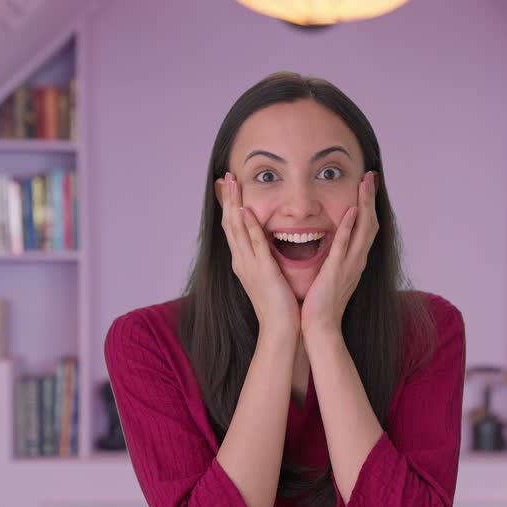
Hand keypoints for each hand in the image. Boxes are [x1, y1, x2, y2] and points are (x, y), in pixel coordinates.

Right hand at [216, 172, 299, 338]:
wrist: (280, 329)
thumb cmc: (279, 305)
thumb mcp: (270, 276)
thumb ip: (266, 259)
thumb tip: (268, 246)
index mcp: (244, 262)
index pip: (234, 228)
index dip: (231, 206)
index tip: (229, 187)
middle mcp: (242, 261)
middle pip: (230, 224)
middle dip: (228, 199)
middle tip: (226, 177)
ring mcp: (249, 266)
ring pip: (237, 229)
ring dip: (234, 205)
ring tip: (232, 184)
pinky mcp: (262, 271)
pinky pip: (254, 245)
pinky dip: (248, 227)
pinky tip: (245, 211)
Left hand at [301, 170, 377, 337]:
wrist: (320, 327)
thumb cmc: (321, 304)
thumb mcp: (330, 276)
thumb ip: (333, 259)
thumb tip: (329, 244)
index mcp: (353, 261)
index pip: (365, 227)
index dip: (367, 205)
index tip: (366, 186)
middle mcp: (356, 260)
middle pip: (370, 223)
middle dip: (370, 198)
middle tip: (370, 175)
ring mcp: (349, 265)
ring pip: (363, 230)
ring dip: (365, 205)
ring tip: (365, 183)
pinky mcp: (337, 272)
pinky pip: (346, 246)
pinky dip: (351, 228)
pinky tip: (353, 211)